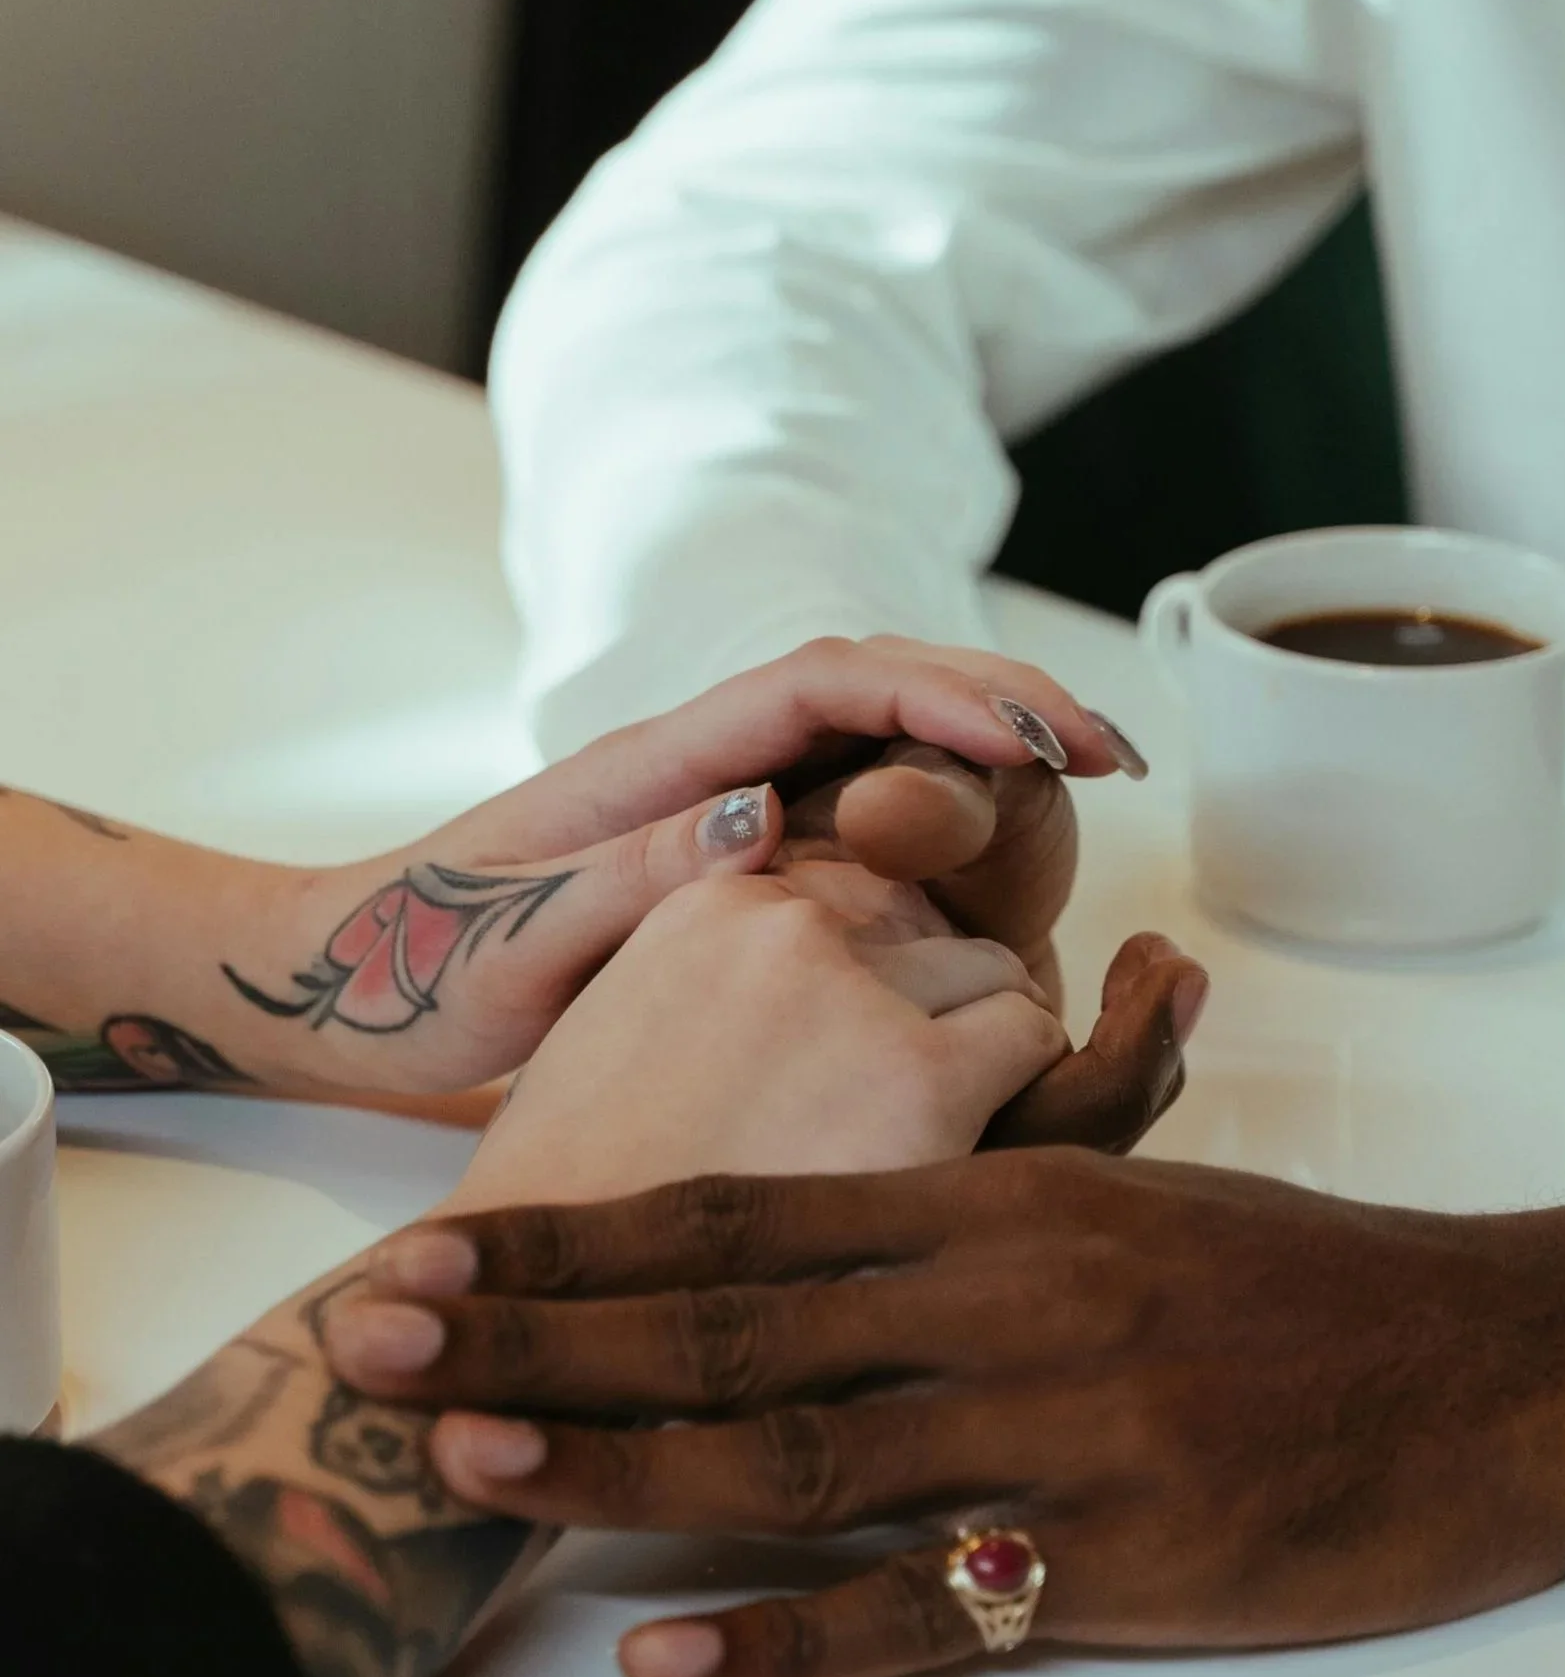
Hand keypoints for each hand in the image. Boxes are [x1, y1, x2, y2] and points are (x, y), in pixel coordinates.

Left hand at [223, 636, 1127, 1094]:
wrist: (336, 990)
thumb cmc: (403, 972)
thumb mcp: (508, 940)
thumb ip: (630, 877)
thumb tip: (768, 815)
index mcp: (654, 767)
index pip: (828, 687)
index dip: (947, 699)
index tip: (1044, 743)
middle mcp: (697, 768)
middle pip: (874, 685)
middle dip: (1002, 697)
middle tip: (1115, 747)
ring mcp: (712, 807)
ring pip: (874, 737)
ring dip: (985, 739)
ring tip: (1091, 773)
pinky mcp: (719, 858)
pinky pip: (849, 807)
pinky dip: (937, 803)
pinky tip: (993, 850)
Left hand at [326, 1158, 1564, 1676]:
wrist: (1500, 1359)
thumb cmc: (1299, 1272)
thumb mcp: (1128, 1189)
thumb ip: (972, 1194)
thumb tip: (819, 1202)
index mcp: (999, 1198)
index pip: (743, 1211)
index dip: (576, 1235)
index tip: (433, 1251)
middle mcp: (1005, 1301)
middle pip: (732, 1321)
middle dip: (539, 1331)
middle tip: (370, 1335)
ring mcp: (1060, 1433)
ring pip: (800, 1452)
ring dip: (619, 1461)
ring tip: (465, 1460)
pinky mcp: (1123, 1558)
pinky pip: (929, 1612)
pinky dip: (790, 1641)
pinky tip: (666, 1662)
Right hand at [441, 854, 1068, 1214]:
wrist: (539, 1313)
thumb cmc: (580, 1216)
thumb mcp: (620, 1052)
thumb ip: (721, 996)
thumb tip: (802, 1000)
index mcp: (705, 904)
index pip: (847, 896)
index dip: (870, 980)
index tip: (859, 1057)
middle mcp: (782, 920)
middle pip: (928, 927)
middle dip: (936, 1008)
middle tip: (908, 1111)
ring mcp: (853, 991)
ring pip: (994, 977)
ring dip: (986, 1051)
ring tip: (940, 1143)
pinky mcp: (920, 1076)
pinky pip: (1031, 1042)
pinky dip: (1024, 1095)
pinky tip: (967, 1161)